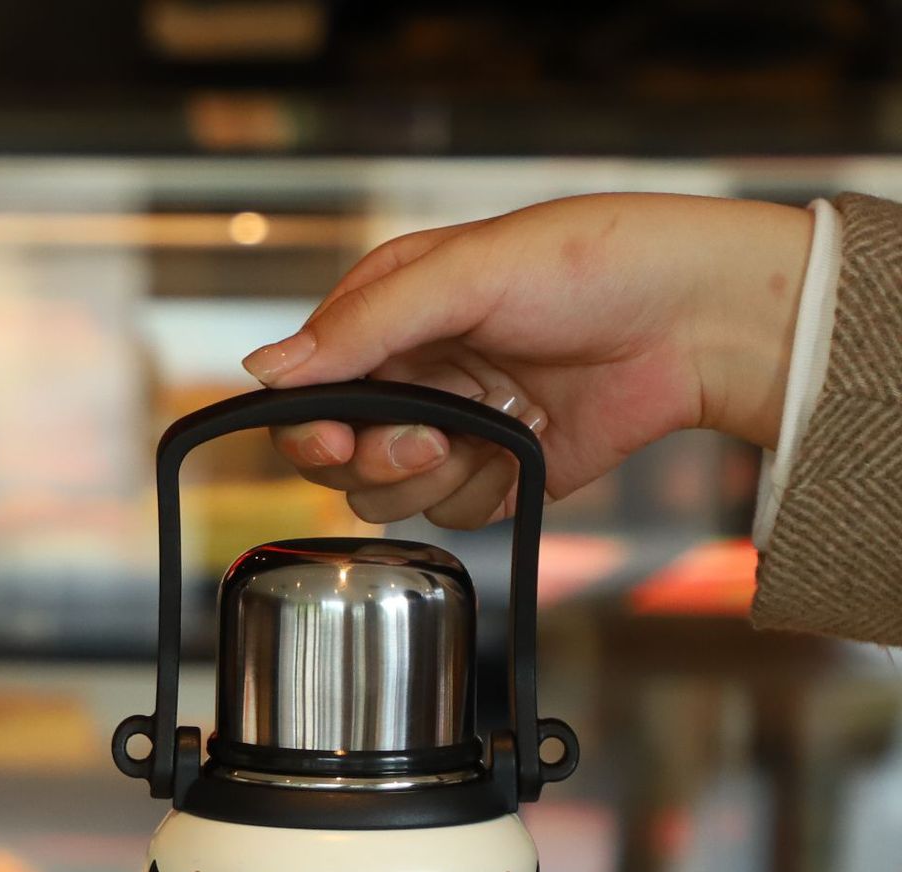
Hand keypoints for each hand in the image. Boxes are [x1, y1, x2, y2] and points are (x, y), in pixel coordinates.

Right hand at [242, 193, 812, 527]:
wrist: (698, 323)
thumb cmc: (597, 264)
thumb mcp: (468, 273)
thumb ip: (361, 326)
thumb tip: (263, 369)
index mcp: (387, 314)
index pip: (302, 390)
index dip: (308, 426)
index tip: (337, 437)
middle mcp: (409, 376)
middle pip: (335, 457)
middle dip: (376, 456)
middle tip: (430, 435)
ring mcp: (449, 430)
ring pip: (384, 497)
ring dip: (431, 476)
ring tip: (491, 428)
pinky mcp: (492, 476)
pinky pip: (447, 516)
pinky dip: (480, 491)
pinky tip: (522, 445)